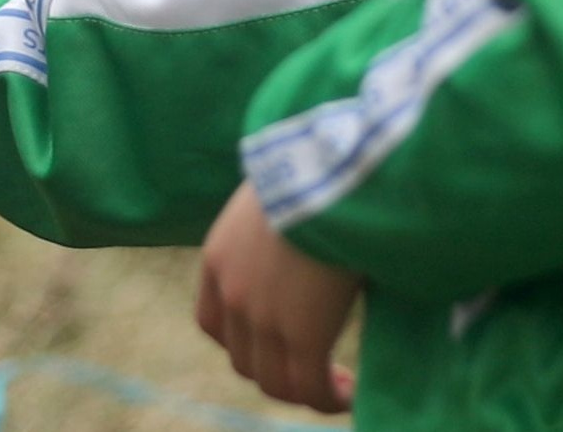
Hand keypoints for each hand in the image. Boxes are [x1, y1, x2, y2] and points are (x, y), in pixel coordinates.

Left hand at [197, 183, 357, 414]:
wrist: (327, 165)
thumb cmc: (313, 165)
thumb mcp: (277, 197)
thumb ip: (278, 232)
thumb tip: (308, 243)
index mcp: (219, 258)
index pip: (212, 323)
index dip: (242, 341)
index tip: (275, 341)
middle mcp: (232, 294)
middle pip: (244, 359)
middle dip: (277, 369)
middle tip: (316, 366)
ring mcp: (263, 318)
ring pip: (275, 381)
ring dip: (304, 389)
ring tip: (336, 385)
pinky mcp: (302, 334)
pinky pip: (310, 386)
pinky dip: (328, 398)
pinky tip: (349, 393)